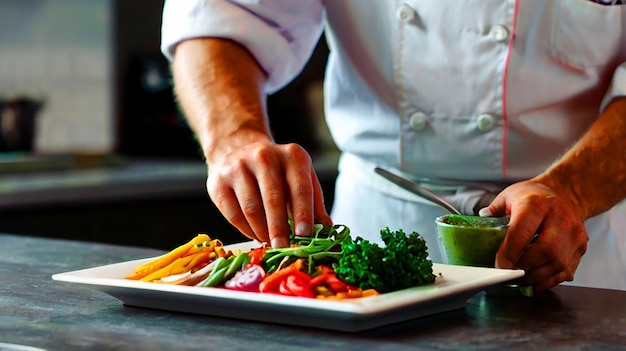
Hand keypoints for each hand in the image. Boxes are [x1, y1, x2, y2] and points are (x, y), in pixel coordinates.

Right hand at [206, 138, 331, 247]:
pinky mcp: (218, 181)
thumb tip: (326, 231)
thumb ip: (314, 203)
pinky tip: (255, 234)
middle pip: (273, 199)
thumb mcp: (300, 177)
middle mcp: (264, 156)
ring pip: (251, 209)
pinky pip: (233, 214)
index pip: (299, 188)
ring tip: (270, 242)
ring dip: (262, 232)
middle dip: (280, 228)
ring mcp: (238, 167)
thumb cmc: (277, 171)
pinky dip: (246, 230)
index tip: (304, 235)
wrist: (238, 148)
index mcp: (292, 155)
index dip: (303, 213)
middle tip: (284, 247)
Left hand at [480, 180, 587, 291]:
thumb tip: (481, 220)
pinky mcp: (581, 247)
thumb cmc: (533, 197)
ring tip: (519, 279)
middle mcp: (560, 218)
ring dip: (535, 277)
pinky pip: (566, 271)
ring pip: (557, 264)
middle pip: (544, 251)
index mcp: (538, 204)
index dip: (510, 252)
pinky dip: (549, 281)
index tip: (500, 265)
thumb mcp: (509, 196)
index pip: (523, 231)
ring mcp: (575, 234)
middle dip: (524, 267)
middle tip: (508, 274)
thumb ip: (493, 210)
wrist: (565, 193)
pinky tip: (535, 281)